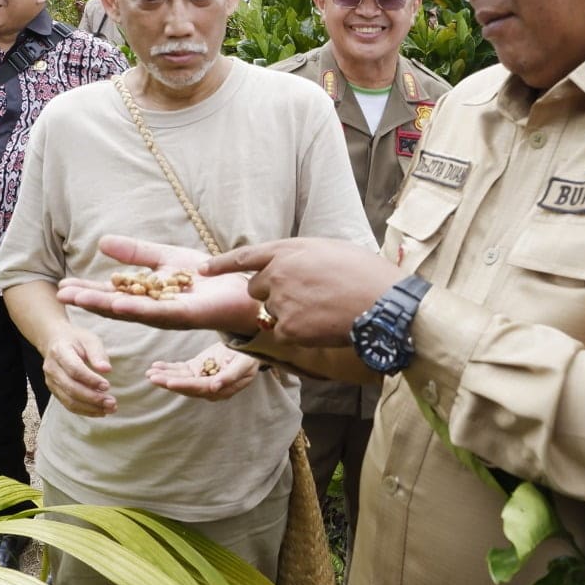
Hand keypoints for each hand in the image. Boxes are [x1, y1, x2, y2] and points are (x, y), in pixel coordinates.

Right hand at [42, 324, 115, 416]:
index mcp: (60, 352)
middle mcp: (52, 369)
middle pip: (71, 388)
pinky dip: (85, 411)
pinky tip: (100, 411)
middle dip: (93, 398)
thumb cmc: (76, 340)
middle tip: (112, 402)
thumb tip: (106, 370)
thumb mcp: (89, 339)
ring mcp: (51, 382)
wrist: (55, 341)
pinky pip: (68, 405)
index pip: (75, 370)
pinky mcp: (54, 391)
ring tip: (109, 409)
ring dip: (90, 408)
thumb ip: (98, 353)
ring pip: (69, 401)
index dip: (91, 380)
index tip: (107, 386)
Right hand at [56, 237, 261, 334]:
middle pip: (115, 306)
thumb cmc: (206, 277)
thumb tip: (102, 243)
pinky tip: (118, 304)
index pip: (111, 294)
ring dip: (104, 305)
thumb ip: (136, 253)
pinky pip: (158, 312)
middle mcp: (153, 310)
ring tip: (79, 299)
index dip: (88, 291)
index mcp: (147, 297)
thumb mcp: (164, 258)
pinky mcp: (186, 315)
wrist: (241, 288)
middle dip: (88, 301)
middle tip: (61, 295)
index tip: (63, 286)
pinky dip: (137, 308)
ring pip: (130, 311)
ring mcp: (168, 315)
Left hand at [146, 342, 260, 400]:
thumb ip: (230, 376)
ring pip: (180, 378)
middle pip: (186, 386)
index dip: (184, 385)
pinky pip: (180, 370)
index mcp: (222, 388)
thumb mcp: (244, 364)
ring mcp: (202, 377)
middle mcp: (209, 387)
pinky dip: (168, 368)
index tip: (169, 382)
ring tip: (149, 373)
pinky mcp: (197, 369)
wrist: (249, 348)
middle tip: (152, 377)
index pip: (199, 388)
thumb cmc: (250, 357)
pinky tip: (156, 366)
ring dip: (165, 375)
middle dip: (168, 381)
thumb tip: (214, 388)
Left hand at [204, 238, 403, 346]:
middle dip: (273, 295)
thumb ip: (301, 258)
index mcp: (288, 250)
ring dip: (292, 315)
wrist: (381, 302)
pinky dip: (301, 334)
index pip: (245, 257)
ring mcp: (281, 301)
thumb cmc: (365, 274)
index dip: (221, 264)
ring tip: (323, 310)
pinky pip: (284, 333)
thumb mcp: (329, 250)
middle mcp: (277, 273)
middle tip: (306, 298)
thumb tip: (293, 268)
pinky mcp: (288, 328)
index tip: (202, 270)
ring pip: (274, 313)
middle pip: (257, 289)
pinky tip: (323, 326)